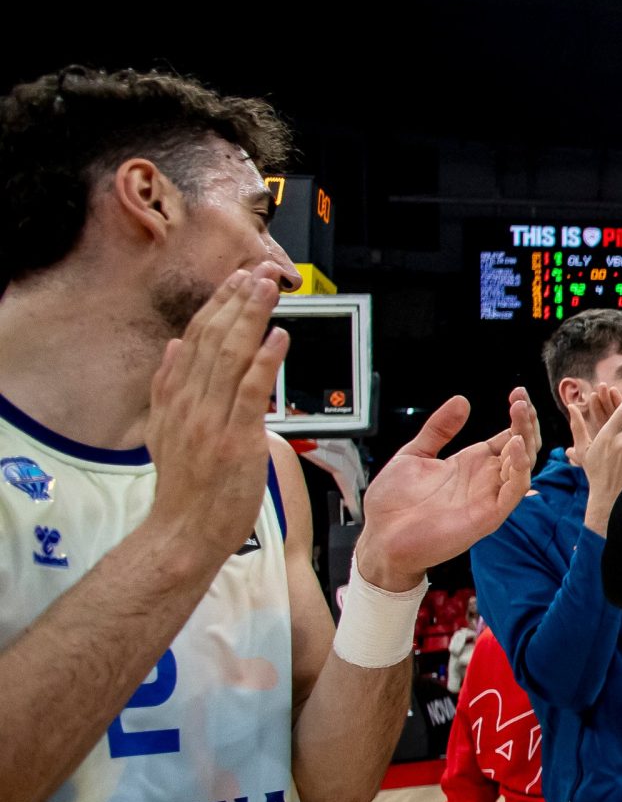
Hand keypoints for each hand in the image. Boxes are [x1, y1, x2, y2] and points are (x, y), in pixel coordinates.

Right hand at [142, 271, 290, 571]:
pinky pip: (251, 392)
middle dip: (239, 300)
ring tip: (268, 288)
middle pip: (215, 338)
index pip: (199, 336)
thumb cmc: (185, 486)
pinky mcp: (234, 439)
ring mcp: (211, 419)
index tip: (239, 277)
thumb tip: (176, 347)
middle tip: (261, 270)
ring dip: (252, 318)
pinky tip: (278, 337)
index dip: (220, 303)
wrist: (183, 531)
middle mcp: (190, 401)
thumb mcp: (163, 429)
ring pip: (231, 356)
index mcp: (175, 395)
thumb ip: (169, 386)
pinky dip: (265, 362)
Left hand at [350, 390, 539, 589]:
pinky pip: (513, 491)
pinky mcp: (488, 516)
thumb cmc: (394, 504)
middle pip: (520, 447)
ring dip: (527, 440)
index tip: (517, 393)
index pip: (507, 436)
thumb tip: (462, 401)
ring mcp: (488, 497)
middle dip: (525, 422)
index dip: (517, 416)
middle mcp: (484, 479)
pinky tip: (515, 447)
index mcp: (470, 464)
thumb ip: (438, 429)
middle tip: (520, 399)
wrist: (381, 538)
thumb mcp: (414, 454)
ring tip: (521, 416)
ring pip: (523, 466)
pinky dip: (520, 469)